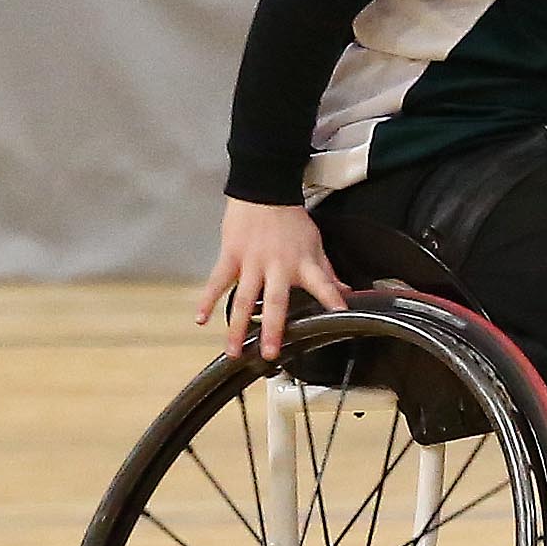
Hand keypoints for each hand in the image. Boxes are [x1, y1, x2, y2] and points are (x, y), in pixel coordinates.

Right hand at [196, 197, 348, 359]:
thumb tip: (345, 292)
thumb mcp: (315, 244)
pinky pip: (218, 281)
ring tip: (234, 351)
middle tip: (270, 354)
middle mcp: (277, 266)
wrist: (264, 192)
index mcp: (302, 264)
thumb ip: (327, 272)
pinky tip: (201, 319)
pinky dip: (207, 300)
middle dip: (272, 329)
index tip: (340, 315)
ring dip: (236, 327)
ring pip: (243, 299)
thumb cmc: (291, 220)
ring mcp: (252, 263)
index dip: (332, 298)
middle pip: (275, 302)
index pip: (323, 283)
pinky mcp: (231, 256)